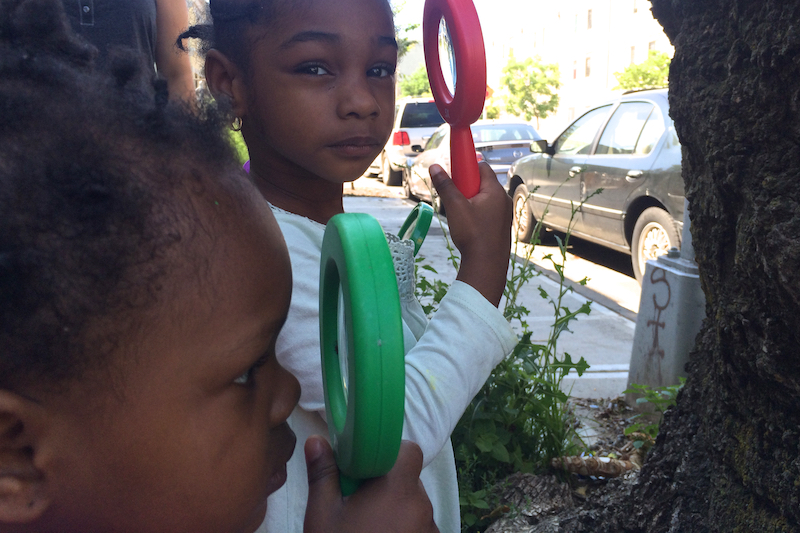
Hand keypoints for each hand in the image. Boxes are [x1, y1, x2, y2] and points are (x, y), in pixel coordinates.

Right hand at [304, 436, 438, 532]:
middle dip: (386, 484)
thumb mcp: (322, 514)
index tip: (367, 465)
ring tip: (366, 527)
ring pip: (414, 506)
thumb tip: (317, 440)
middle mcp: (421, 507)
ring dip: (395, 509)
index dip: (391, 452)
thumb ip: (323, 473)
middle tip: (357, 499)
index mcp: (397, 490)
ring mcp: (429, 531)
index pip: (410, 452)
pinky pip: (419, 529)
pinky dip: (403, 530)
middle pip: (409, 480)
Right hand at [430, 162, 511, 306]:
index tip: (455, 173)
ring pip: (486, 199)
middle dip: (467, 186)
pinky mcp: (503, 226)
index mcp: (495, 191)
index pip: (482, 167)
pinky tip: (468, 226)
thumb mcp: (455, 207)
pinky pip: (489, 211)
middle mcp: (504, 199)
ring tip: (460, 214)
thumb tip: (435, 167)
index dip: (467, 167)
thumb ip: (445, 186)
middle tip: (454, 197)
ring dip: (472, 201)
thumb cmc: (472, 234)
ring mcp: (505, 214)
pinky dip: (478, 212)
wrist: (486, 265)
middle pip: (483, 183)